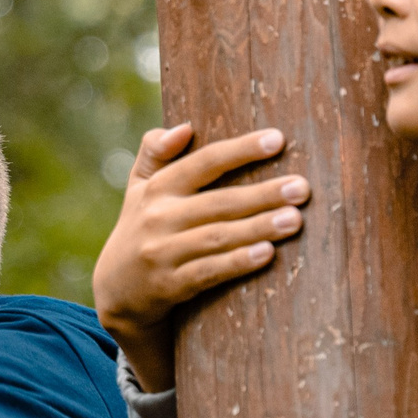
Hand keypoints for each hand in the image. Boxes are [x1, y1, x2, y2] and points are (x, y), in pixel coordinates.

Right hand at [91, 123, 308, 392]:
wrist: (116, 291)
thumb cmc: (140, 228)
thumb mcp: (139, 188)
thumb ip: (155, 152)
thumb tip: (184, 127)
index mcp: (156, 188)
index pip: (203, 162)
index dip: (240, 150)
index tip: (278, 139)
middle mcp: (158, 218)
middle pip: (218, 202)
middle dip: (263, 194)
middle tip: (302, 188)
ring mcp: (162, 253)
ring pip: (217, 237)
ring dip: (258, 228)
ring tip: (295, 220)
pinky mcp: (169, 286)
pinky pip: (208, 273)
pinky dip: (237, 263)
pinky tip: (267, 254)